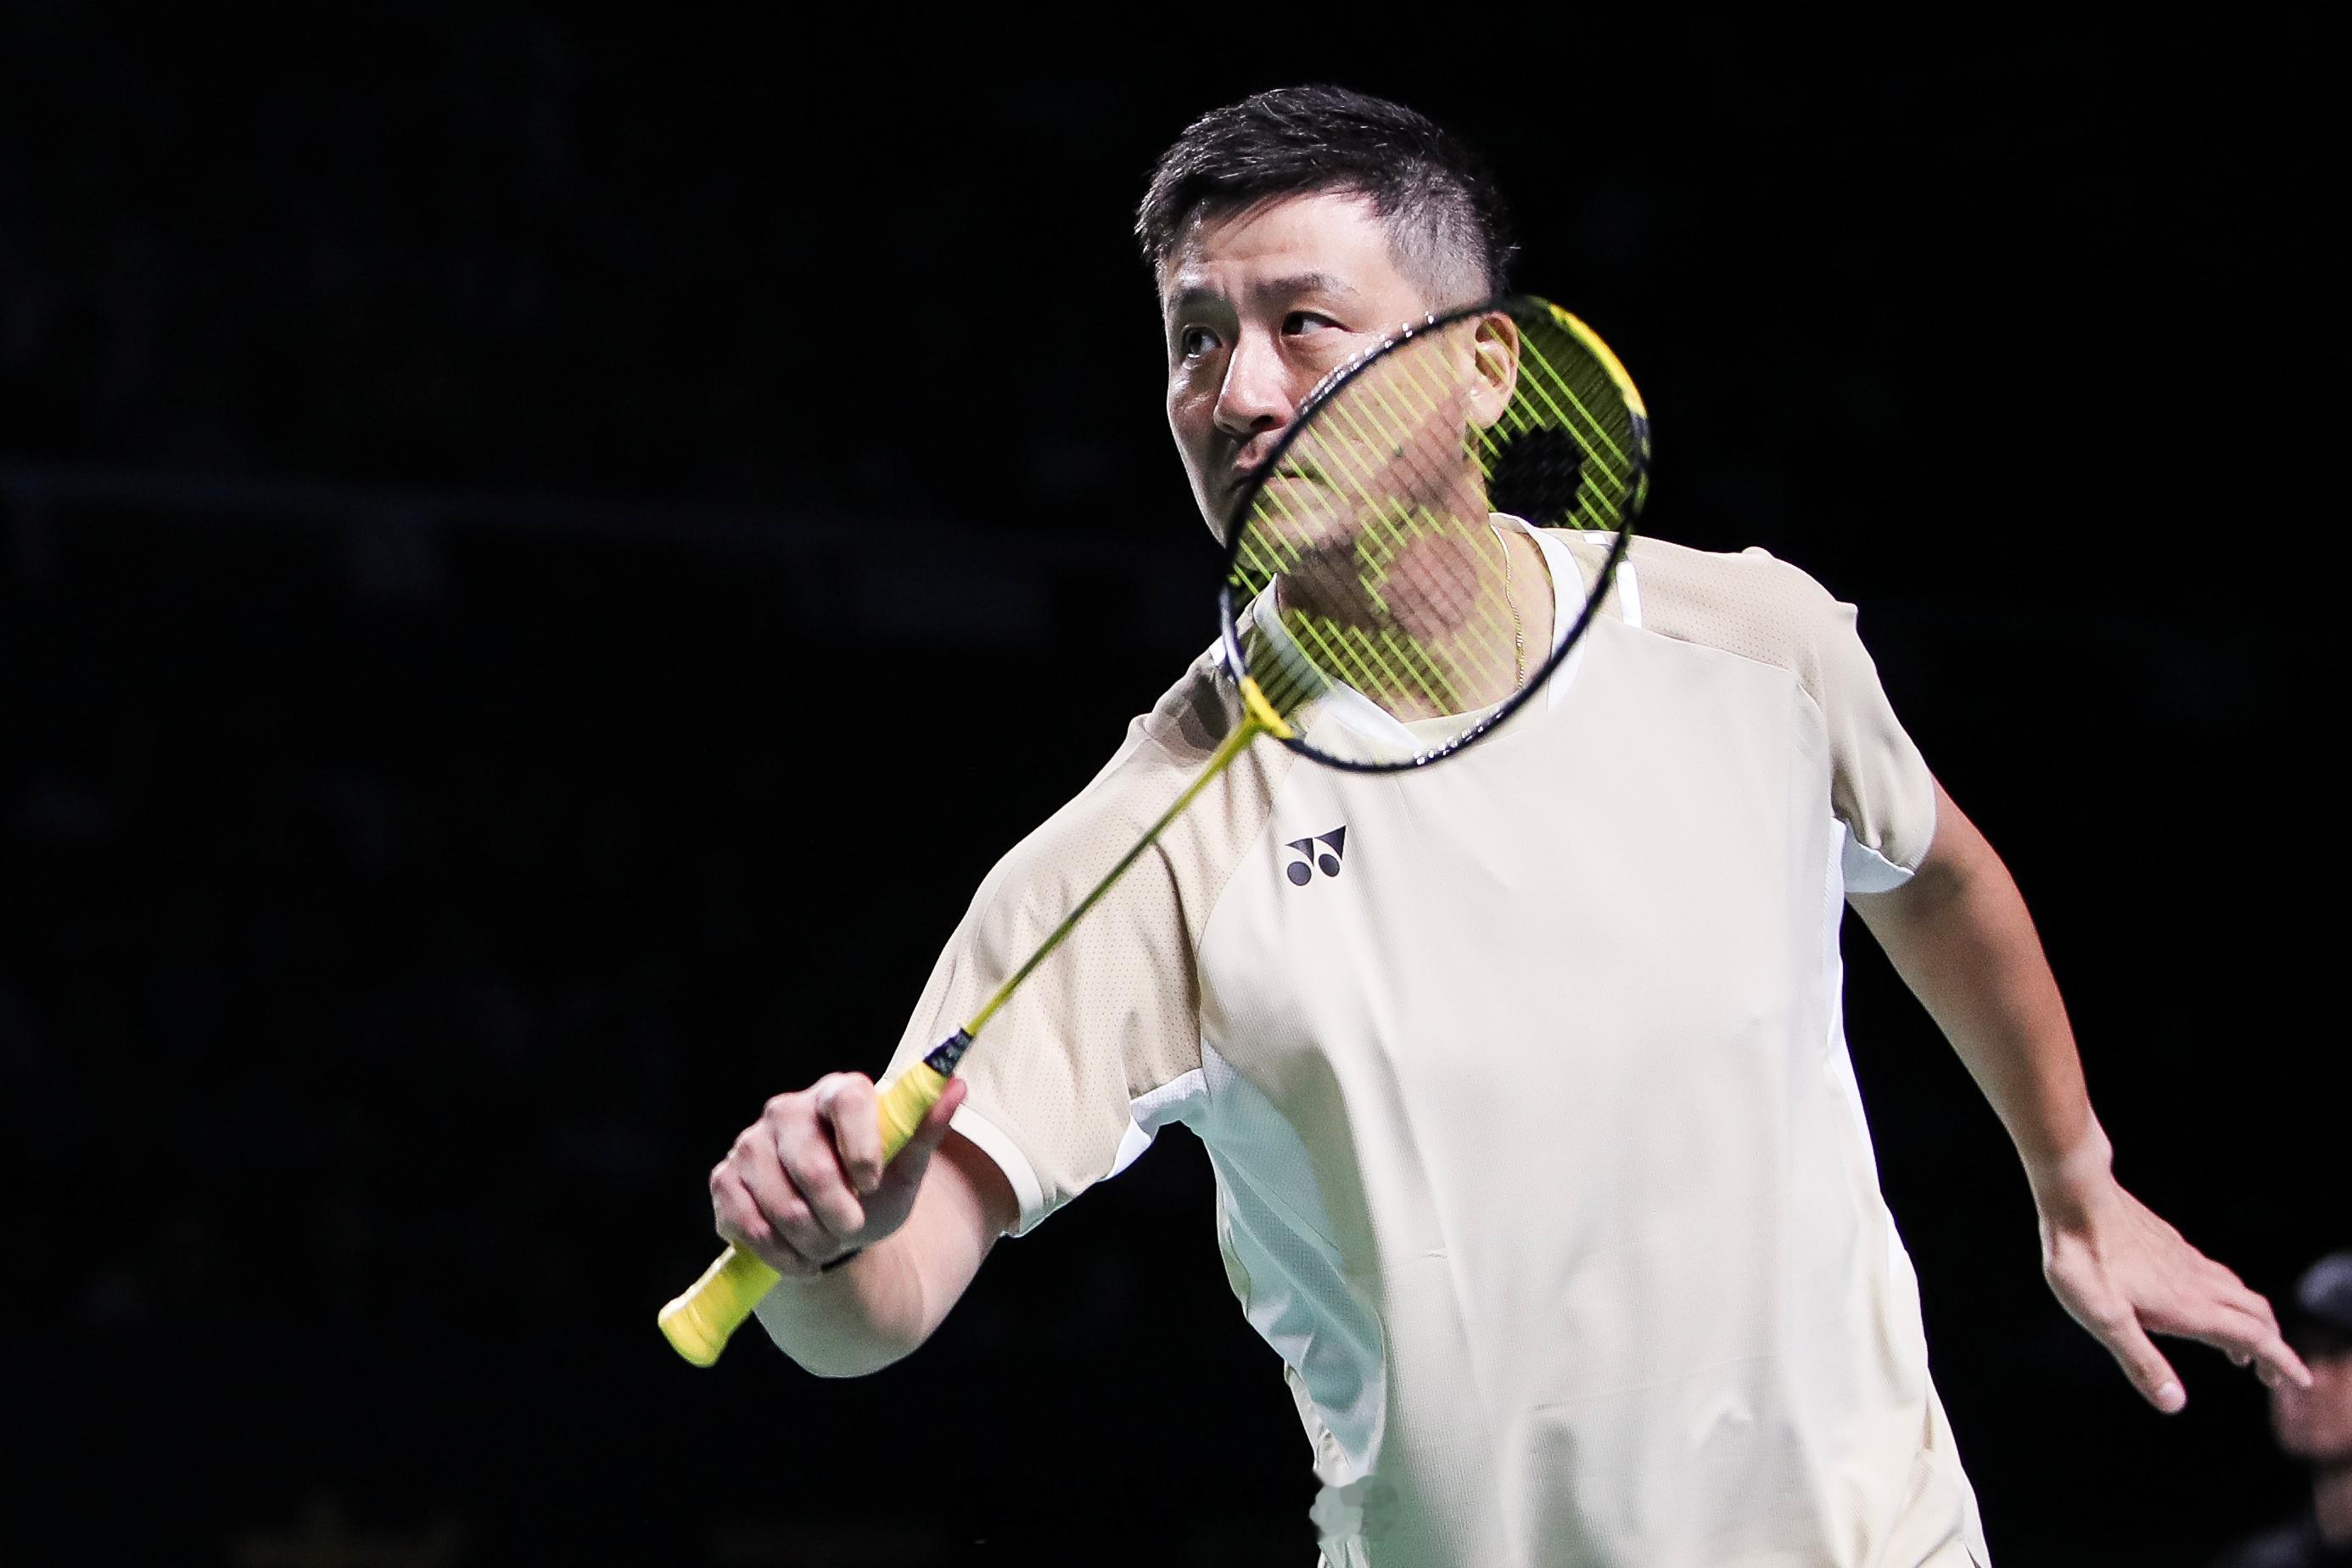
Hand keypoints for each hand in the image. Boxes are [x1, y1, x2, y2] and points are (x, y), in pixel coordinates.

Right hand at [709, 1072, 967, 1278]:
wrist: (831, 1229)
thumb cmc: (873, 1189)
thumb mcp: (906, 1166)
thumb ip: (926, 1129)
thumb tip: (956, 1085)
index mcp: (837, 1094)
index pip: (848, 1099)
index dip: (861, 1145)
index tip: (872, 1184)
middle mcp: (787, 1109)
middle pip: (809, 1162)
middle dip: (837, 1213)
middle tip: (853, 1231)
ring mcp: (750, 1143)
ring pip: (777, 1201)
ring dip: (809, 1239)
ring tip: (828, 1245)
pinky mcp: (725, 1179)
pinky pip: (745, 1222)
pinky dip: (778, 1252)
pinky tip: (800, 1261)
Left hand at [2036, 1162, 2311, 1411]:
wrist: (2075, 1196)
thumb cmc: (2083, 1260)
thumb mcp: (2104, 1320)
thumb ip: (2141, 1362)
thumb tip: (2175, 1405)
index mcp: (2188, 1307)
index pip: (2253, 1338)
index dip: (2282, 1361)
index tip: (2301, 1381)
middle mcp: (2196, 1282)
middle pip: (2256, 1315)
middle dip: (2272, 1346)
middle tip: (2272, 1374)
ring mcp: (2184, 1258)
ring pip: (2237, 1291)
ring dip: (2251, 1321)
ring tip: (2239, 1346)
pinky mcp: (2169, 1242)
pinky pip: (2214, 1272)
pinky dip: (2227, 1295)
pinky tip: (2204, 1297)